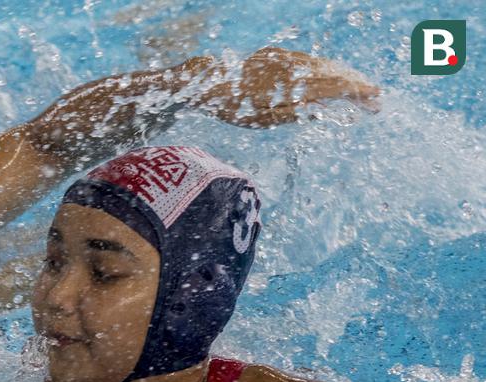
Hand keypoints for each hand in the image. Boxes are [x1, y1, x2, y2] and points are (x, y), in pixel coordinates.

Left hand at [190, 47, 380, 127]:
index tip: (377, 100)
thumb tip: (328, 110)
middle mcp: (294, 67)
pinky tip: (335, 77)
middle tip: (376, 99)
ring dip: (345, 76)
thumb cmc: (237, 109)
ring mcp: (286, 58)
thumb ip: (299, 114)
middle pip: (335, 73)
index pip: (336, 87)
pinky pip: (310, 60)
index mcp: (295, 85)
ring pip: (324, 65)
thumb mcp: (267, 120)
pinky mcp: (278, 54)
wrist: (210, 84)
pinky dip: (326, 69)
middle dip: (358, 85)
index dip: (359, 93)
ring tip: (362, 89)